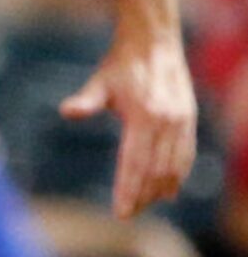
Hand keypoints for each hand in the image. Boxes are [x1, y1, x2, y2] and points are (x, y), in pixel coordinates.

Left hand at [59, 37, 197, 218]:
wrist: (153, 42)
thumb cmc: (121, 65)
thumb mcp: (100, 81)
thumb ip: (86, 101)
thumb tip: (66, 111)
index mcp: (145, 115)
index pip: (135, 163)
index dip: (128, 190)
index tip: (121, 212)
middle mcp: (167, 121)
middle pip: (155, 170)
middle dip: (142, 196)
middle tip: (128, 214)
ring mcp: (182, 121)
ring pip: (173, 166)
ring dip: (160, 190)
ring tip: (144, 205)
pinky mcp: (189, 120)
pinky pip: (186, 155)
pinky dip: (178, 175)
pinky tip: (168, 190)